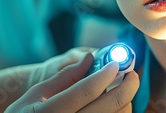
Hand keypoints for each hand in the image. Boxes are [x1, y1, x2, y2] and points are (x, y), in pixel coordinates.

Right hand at [5, 52, 139, 112]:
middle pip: (110, 105)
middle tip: (131, 74)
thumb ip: (63, 77)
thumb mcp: (34, 95)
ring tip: (121, 91)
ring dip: (125, 102)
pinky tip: (115, 106)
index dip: (106, 74)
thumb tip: (89, 58)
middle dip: (127, 85)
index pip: (87, 91)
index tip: (117, 62)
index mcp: (50, 112)